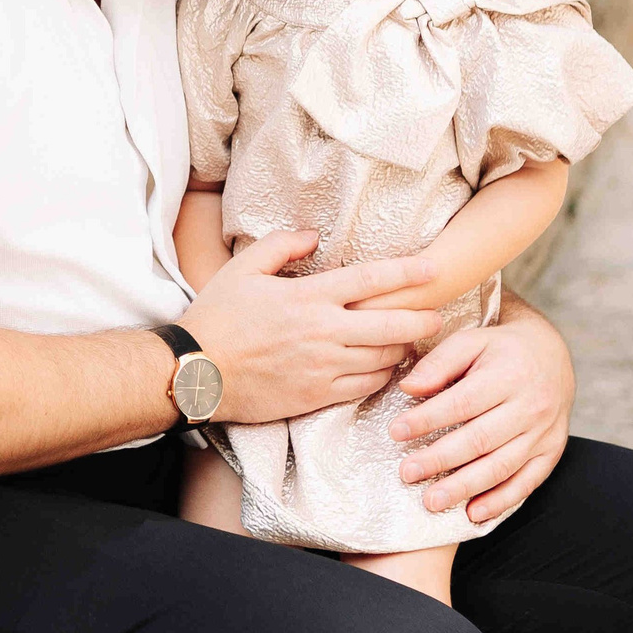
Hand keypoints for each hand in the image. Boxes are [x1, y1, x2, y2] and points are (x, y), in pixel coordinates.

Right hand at [181, 229, 446, 425]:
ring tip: (410, 340)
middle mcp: (322, 332)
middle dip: (422, 320)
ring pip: (382, 358)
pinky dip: (381, 375)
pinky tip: (384, 368)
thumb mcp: (242, 269)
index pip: (370, 281)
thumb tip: (314, 236)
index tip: (433, 269)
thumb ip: (281, 246)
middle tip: (437, 315)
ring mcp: (322, 367)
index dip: (407, 273)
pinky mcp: (317, 395)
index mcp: (307, 297)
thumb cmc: (216, 317)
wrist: (195, 372)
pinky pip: (364, 386)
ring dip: (402, 348)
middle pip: (390, 325)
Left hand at [389, 308, 573, 522]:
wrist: (552, 355)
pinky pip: (527, 482)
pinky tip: (473, 513)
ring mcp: (543, 433)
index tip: (396, 432)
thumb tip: (409, 387)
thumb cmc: (502, 349)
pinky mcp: (551, 452)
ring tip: (431, 500)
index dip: (428, 420)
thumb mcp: (471, 341)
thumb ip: (440, 363)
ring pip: (501, 466)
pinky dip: (501, 501)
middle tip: (407, 473)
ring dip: (465, 487)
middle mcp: (530, 407)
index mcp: (508, 376)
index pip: (462, 403)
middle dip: (440, 460)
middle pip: (480, 440)